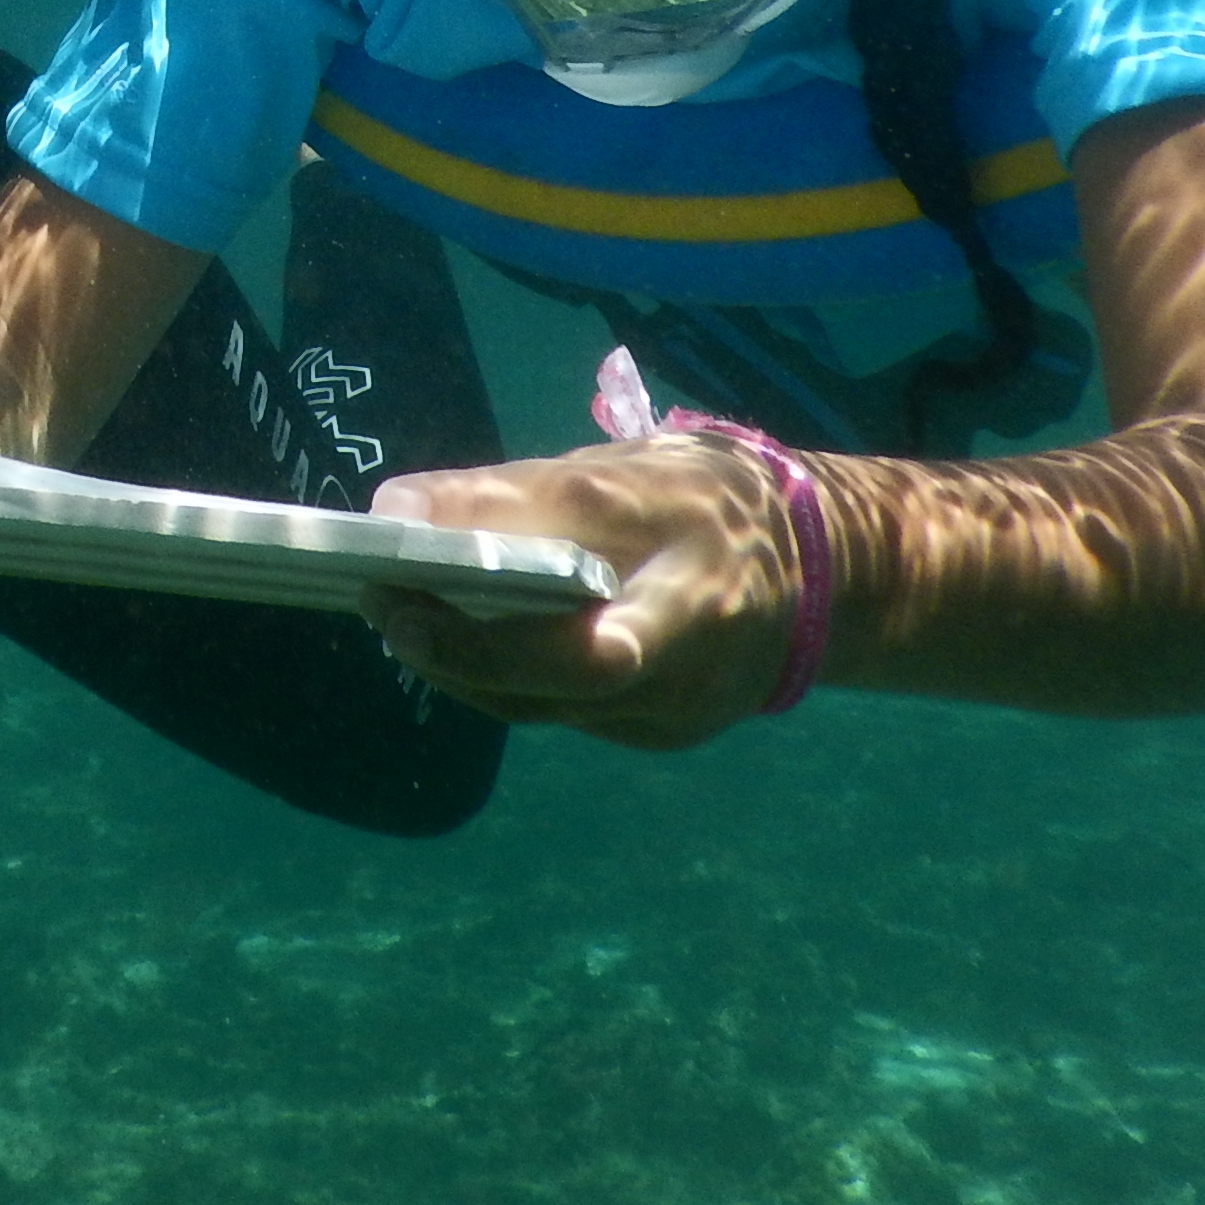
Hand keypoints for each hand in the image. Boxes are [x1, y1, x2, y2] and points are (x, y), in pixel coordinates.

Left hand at [358, 431, 804, 750]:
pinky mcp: (664, 734)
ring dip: (464, 665)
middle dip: (461, 646)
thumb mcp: (624, 469)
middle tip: (385, 603)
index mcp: (692, 553)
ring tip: (402, 615)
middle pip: (563, 667)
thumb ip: (516, 493)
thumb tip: (395, 509)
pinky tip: (464, 646)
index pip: (583, 572)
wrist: (819, 573)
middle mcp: (696, 642)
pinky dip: (507, 680)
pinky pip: (564, 714)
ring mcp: (683, 703)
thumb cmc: (700, 501)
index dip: (487, 572)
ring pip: (547, 701)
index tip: (398, 548)